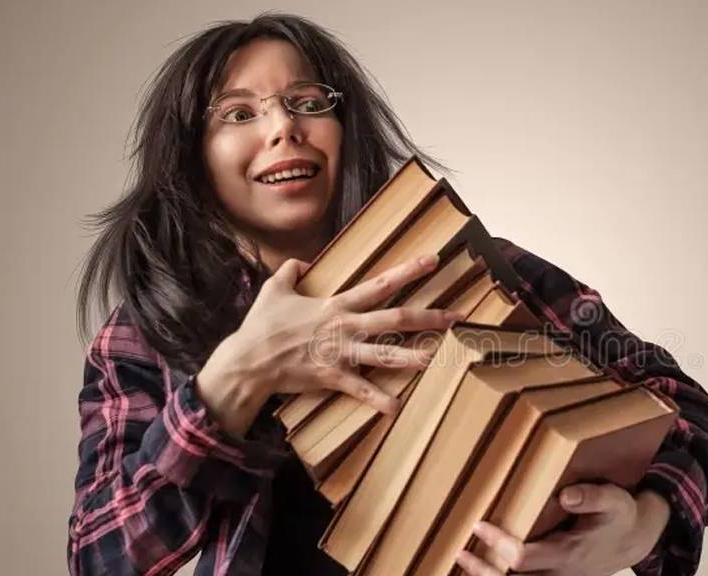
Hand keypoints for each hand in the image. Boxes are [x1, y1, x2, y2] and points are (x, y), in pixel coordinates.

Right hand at [197, 254, 463, 435]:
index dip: (408, 271)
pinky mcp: (333, 377)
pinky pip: (361, 390)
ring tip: (440, 358)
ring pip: (386, 354)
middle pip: (395, 319)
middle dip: (430, 317)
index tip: (433, 261)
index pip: (380, 284)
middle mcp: (346, 326)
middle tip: (458, 316)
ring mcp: (341, 353)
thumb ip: (291, 270)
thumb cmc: (262, 325)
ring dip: (415, 357)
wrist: (249, 360)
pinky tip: (398, 408)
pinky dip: (379, 400)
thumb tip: (302, 262)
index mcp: (337, 305)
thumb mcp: (275, 288)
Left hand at [457, 484, 670, 575]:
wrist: (633, 541)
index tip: (480, 524)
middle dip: (484, 571)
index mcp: (569, 553)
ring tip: (464, 561)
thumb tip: (565, 495)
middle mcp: (560, 573)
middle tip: (461, 553)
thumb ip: (592, 497)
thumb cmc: (620, 517)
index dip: (499, 543)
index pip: (524, 557)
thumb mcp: (615, 501)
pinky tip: (482, 567)